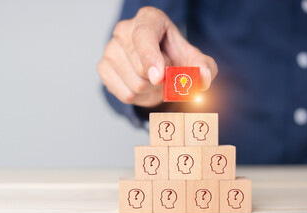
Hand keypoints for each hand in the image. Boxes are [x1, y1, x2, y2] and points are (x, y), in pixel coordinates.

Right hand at [97, 7, 217, 107]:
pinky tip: (143, 87)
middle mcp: (124, 30)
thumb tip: (203, 79)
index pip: (143, 36)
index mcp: (148, 19)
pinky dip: (140, 98)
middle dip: (161, 80)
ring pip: (135, 85)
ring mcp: (110, 49)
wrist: (154, 63)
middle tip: (166, 74)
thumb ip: (204, 66)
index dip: (151, 58)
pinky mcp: (103, 67)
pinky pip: (125, 94)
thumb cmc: (172, 55)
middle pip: (142, 69)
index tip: (159, 77)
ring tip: (154, 81)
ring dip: (151, 91)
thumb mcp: (192, 58)